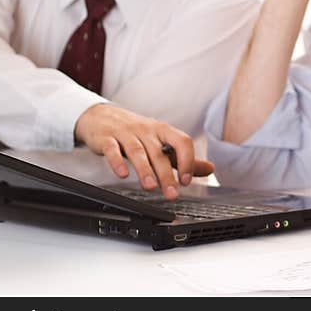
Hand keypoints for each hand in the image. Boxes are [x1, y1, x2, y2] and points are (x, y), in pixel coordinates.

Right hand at [74, 103, 213, 199]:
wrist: (101, 116)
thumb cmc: (135, 132)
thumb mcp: (161, 141)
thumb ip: (182, 157)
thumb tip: (209, 169)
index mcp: (163, 130)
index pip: (182, 141)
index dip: (187, 160)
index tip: (187, 181)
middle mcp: (146, 131)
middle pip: (159, 153)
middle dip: (167, 175)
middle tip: (172, 194)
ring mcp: (126, 133)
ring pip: (137, 152)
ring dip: (145, 170)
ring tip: (151, 187)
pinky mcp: (106, 138)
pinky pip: (112, 150)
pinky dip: (117, 162)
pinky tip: (123, 175)